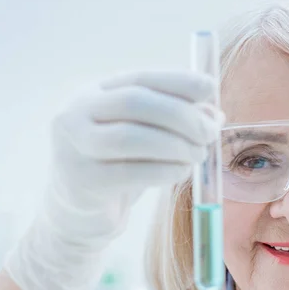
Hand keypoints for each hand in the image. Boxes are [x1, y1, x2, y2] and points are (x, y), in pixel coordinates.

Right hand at [4, 71, 223, 289]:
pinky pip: (131, 173)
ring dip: (176, 145)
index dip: (179, 81)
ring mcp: (74, 146)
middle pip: (135, 101)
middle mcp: (77, 112)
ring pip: (131, 137)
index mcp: (95, 92)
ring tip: (198, 155)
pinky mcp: (82, 180)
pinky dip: (165, 170)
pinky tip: (181, 172)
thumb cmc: (120, 166)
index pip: (141, 77)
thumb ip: (177, 120)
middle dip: (182, 116)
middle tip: (210, 133)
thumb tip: (214, 115)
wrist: (81, 212)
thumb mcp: (147, 137)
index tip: (211, 88)